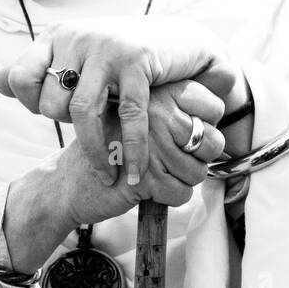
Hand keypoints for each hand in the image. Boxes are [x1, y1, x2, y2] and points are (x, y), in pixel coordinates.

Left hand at [0, 17, 238, 185]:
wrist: (180, 39)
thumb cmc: (121, 56)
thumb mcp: (77, 56)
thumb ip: (38, 70)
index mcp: (57, 36)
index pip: (19, 78)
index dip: (30, 104)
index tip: (55, 114)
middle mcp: (77, 38)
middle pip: (51, 102)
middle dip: (67, 127)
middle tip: (90, 134)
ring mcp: (107, 48)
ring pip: (81, 112)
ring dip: (94, 151)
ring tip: (105, 173)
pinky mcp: (138, 61)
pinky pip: (127, 116)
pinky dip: (131, 151)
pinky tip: (132, 173)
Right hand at [67, 78, 225, 219]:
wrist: (69, 180)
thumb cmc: (111, 147)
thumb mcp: (138, 114)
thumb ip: (175, 106)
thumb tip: (219, 117)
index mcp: (155, 89)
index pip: (214, 106)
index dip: (205, 128)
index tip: (186, 137)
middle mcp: (154, 110)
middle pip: (212, 141)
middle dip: (199, 159)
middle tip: (174, 161)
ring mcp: (148, 142)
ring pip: (199, 171)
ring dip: (182, 180)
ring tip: (157, 174)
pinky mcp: (143, 176)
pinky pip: (182, 194)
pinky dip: (169, 199)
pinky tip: (148, 189)